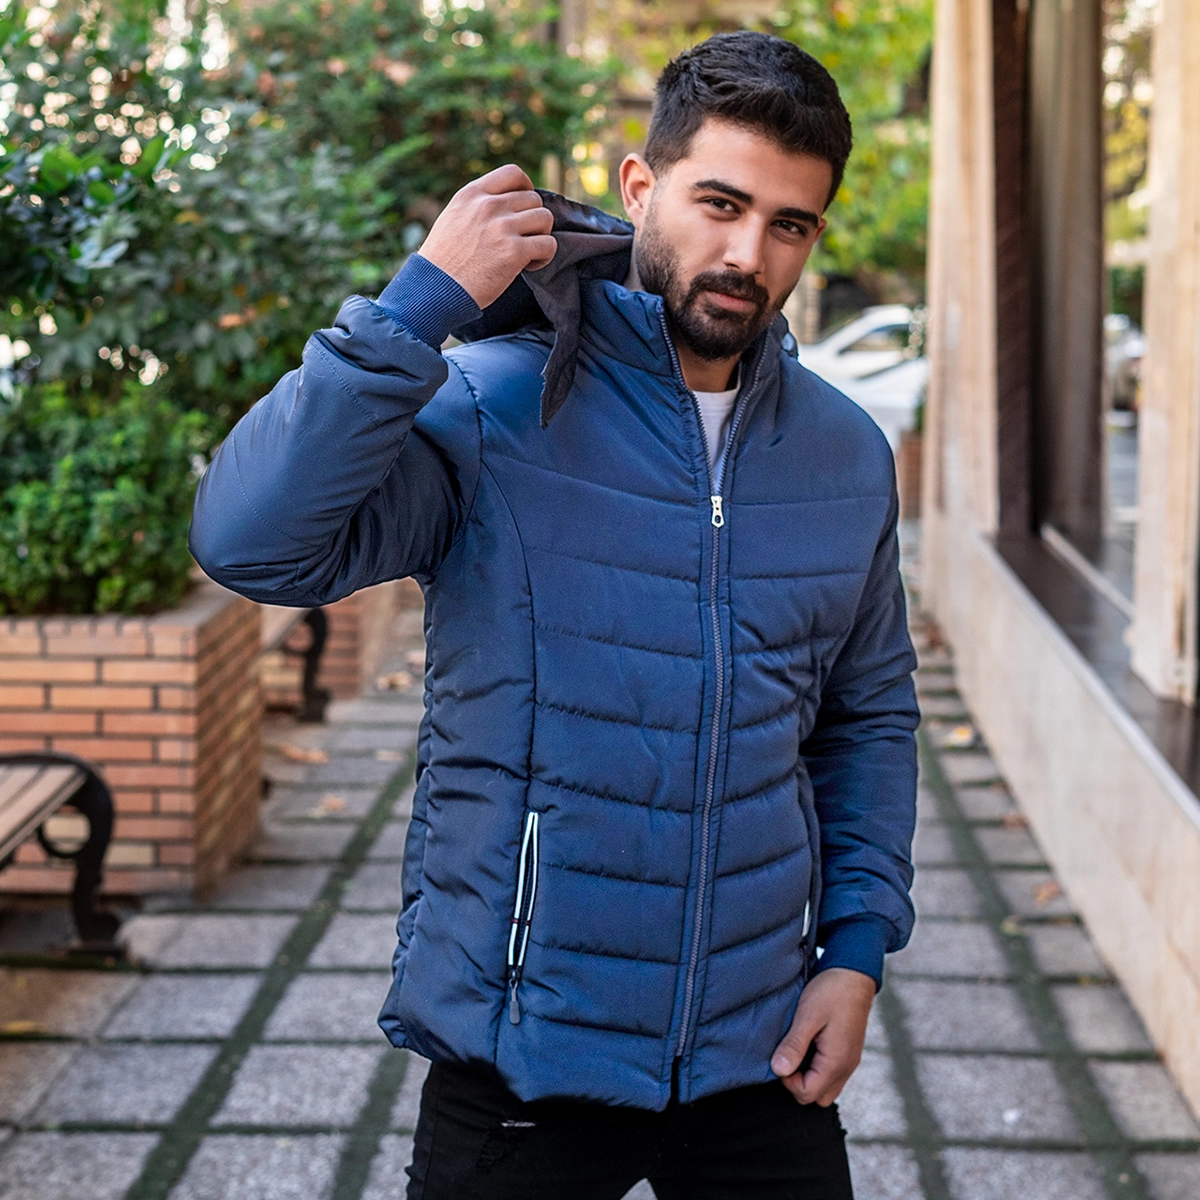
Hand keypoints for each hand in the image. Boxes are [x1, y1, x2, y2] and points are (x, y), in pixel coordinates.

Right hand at [417, 164, 556, 308]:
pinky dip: (544, 256)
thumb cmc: (443, 262)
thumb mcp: (453, 218)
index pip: (513, 173)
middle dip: (533, 220)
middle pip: (533, 199)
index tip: (524, 207)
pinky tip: (529, 266)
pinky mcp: (514, 252)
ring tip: (526, 253)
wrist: (435, 290)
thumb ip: (477, 206)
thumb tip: (507, 202)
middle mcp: (488, 206)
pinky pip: (548, 245)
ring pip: (545, 218)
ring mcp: (502, 227)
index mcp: (471, 194)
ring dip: (541, 236)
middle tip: (522, 240)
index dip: (526, 188)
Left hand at [770, 967, 874, 1105]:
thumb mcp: (808, 1016)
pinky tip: (808, 1044)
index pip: (806, 1094)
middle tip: (788, 1054)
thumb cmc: (831, 991)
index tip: (781, 1055)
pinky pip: (831, 1073)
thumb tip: (778, 1070)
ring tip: (798, 1048)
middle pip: (816, 1096)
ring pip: (825, 1086)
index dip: (787, 1080)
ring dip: (807, 1075)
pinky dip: (817, 1067)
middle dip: (797, 1082)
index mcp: (836, 1062)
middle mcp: (845, 1067)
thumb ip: (794, 1045)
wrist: (854, 973)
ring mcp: (849, 1061)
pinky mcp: (848, 1052)